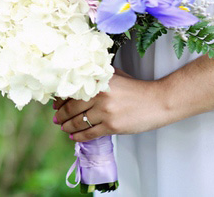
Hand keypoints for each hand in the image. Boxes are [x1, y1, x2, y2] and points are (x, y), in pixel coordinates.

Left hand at [53, 69, 171, 141]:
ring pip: (78, 122)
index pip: (72, 92)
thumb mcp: (115, 76)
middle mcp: (99, 96)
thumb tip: (75, 86)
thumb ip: (97, 79)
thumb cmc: (136, 89)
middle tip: (56, 119)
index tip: (55, 105)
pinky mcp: (112, 126)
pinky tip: (74, 136)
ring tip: (63, 127)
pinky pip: (89, 133)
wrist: (158, 101)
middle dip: (61, 115)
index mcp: (98, 82)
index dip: (60, 100)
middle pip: (71, 107)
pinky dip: (79, 136)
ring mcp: (105, 112)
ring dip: (67, 126)